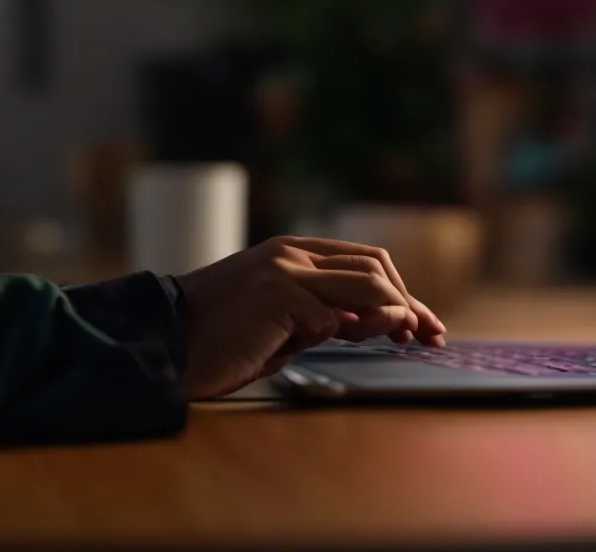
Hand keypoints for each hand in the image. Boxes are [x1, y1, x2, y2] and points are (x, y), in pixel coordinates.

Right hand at [174, 236, 448, 398]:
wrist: (169, 343)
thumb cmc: (222, 340)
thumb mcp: (281, 325)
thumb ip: (323, 318)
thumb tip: (375, 325)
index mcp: (291, 253)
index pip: (366, 262)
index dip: (402, 294)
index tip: (424, 327)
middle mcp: (290, 254)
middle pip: (375, 268)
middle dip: (409, 303)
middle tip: (426, 337)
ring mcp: (283, 271)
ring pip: (365, 284)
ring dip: (390, 315)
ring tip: (397, 339)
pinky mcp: (275, 295)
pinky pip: (331, 315)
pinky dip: (345, 330)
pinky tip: (338, 341)